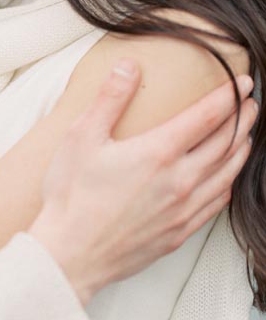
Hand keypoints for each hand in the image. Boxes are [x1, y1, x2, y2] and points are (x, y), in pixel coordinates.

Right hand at [29, 61, 255, 303]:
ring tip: (247, 134)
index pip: (208, 117)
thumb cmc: (72, 195)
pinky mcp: (178, 233)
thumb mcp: (82, 137)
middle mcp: (180, 181)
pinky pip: (216, 204)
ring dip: (241, 150)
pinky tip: (226, 178)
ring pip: (227, 175)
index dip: (229, 96)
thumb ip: (109, 98)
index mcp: (159, 153)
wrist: (71, 254)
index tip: (242, 82)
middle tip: (250, 102)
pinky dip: (228, 184)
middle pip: (226, 144)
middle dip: (242, 119)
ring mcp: (183, 210)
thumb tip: (129, 65)